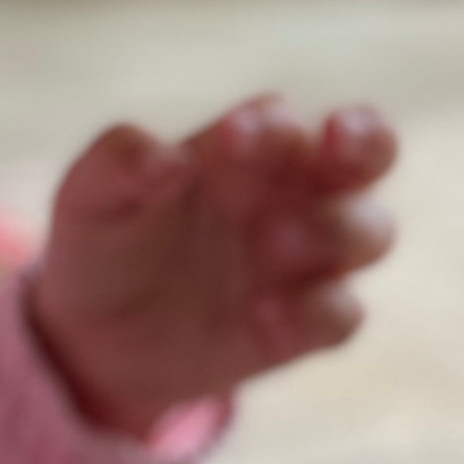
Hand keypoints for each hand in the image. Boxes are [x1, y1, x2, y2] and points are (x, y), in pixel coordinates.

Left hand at [29, 95, 397, 437]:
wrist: (99, 341)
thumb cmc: (107, 244)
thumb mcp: (92, 197)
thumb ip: (119, 163)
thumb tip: (166, 158)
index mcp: (249, 151)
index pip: (285, 122)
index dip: (271, 125)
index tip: (230, 138)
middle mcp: (293, 197)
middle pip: (369, 153)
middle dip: (366, 141)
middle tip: (337, 139)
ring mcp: (306, 264)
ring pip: (372, 231)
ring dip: (336, 229)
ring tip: (272, 243)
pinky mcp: (305, 328)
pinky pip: (343, 315)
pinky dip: (317, 313)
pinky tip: (262, 318)